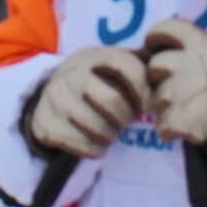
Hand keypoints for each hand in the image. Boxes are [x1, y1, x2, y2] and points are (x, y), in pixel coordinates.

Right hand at [23, 46, 147, 158]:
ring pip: (99, 127)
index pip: (127, 68)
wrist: (48, 95)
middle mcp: (71, 74)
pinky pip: (82, 145)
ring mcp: (55, 99)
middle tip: (124, 121)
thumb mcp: (109, 67)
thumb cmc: (93, 82)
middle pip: (113, 102)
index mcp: (92, 56)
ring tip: (110, 132)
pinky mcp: (46, 124)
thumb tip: (160, 87)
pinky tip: (97, 145)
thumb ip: (137, 69)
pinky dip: (96, 150)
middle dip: (126, 117)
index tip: (144, 105)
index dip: (143, 90)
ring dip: (111, 135)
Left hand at [144, 19, 206, 156]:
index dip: (156, 38)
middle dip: (160, 79)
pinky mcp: (177, 121)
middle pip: (154, 66)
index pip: (165, 29)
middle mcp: (185, 64)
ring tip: (186, 112)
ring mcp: (178, 93)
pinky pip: (162, 126)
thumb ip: (202, 51)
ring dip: (166, 107)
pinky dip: (170, 131)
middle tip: (175, 88)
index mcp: (201, 45)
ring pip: (156, 99)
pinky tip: (185, 131)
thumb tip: (178, 47)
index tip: (155, 46)